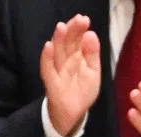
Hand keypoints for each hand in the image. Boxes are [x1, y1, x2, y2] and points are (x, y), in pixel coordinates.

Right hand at [40, 15, 100, 136]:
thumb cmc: (83, 89)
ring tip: (62, 27)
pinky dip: (47, 57)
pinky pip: (48, 68)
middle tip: (78, 20)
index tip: (84, 19)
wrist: (74, 112)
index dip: (79, 29)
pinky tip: (49, 46)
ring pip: (57, 52)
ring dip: (58, 39)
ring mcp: (57, 68)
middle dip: (72, 30)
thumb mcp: (93, 71)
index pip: (77, 39)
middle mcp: (65, 59)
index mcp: (76, 55)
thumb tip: (91, 34)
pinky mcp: (51, 80)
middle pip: (67, 42)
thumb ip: (92, 54)